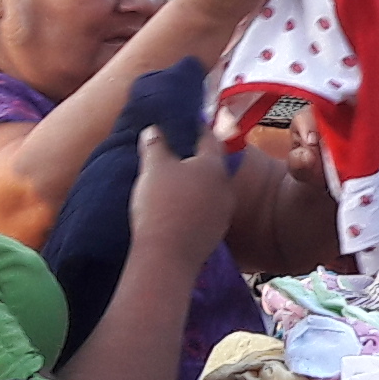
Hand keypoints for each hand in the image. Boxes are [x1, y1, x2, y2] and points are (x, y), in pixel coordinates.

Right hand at [126, 115, 236, 271]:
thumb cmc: (161, 205)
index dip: (196, 128)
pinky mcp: (215, 234)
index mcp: (213, 165)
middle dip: (194, 159)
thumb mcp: (153, 168)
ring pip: (208, 190)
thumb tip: (153, 129)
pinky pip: (204, 211)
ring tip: (173, 183)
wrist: (167, 256)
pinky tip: (177, 209)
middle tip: (175, 155)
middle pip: (210, 165)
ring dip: (195, 185)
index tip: (186, 123)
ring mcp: (223, 212)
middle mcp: (225, 187)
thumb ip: (155, 145)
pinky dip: (193, 206)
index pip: (208, 137)